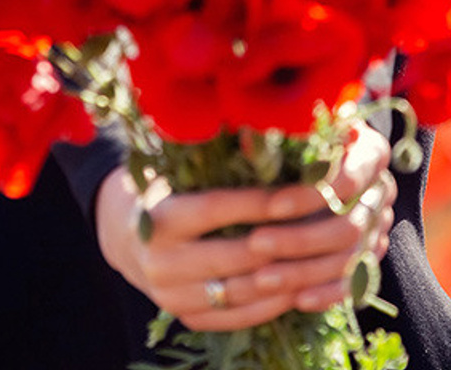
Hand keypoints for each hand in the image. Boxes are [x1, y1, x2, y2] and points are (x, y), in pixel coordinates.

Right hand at [96, 124, 396, 332]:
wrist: (125, 234)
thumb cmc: (167, 188)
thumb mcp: (180, 170)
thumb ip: (217, 159)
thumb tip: (261, 131)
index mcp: (160, 217)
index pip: (219, 208)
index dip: (262, 200)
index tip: (304, 189)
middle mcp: (161, 262)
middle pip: (236, 255)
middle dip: (285, 241)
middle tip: (326, 226)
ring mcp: (172, 296)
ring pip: (241, 291)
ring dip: (286, 277)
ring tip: (321, 257)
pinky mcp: (187, 318)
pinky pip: (238, 317)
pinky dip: (272, 303)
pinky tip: (300, 285)